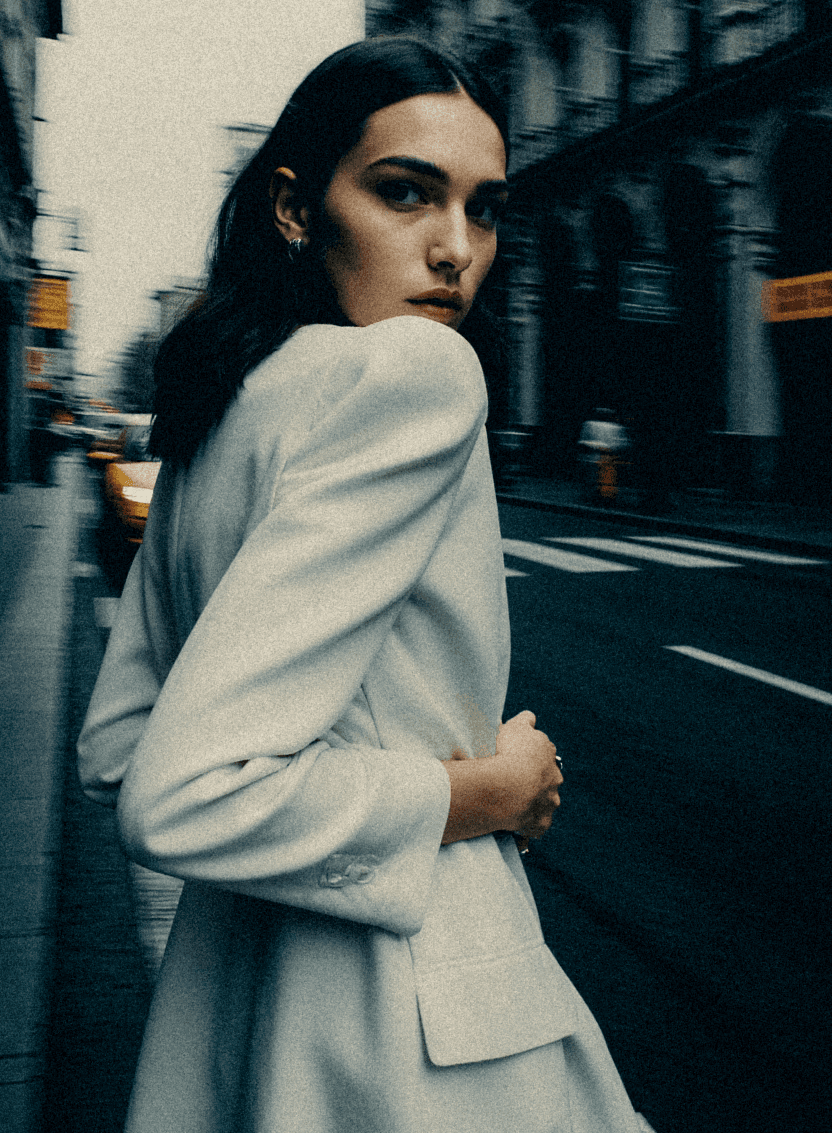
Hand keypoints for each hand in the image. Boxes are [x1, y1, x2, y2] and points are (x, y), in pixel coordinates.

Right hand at [439, 712, 561, 845]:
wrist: (509, 786)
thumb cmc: (509, 752)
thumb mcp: (514, 726)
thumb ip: (524, 721)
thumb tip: (529, 718)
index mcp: (548, 754)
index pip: (543, 753)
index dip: (530, 755)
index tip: (517, 758)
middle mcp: (554, 778)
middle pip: (547, 779)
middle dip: (535, 780)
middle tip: (513, 782)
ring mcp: (549, 802)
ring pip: (544, 803)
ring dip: (532, 803)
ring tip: (511, 805)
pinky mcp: (541, 822)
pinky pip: (535, 826)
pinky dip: (527, 826)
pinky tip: (514, 827)